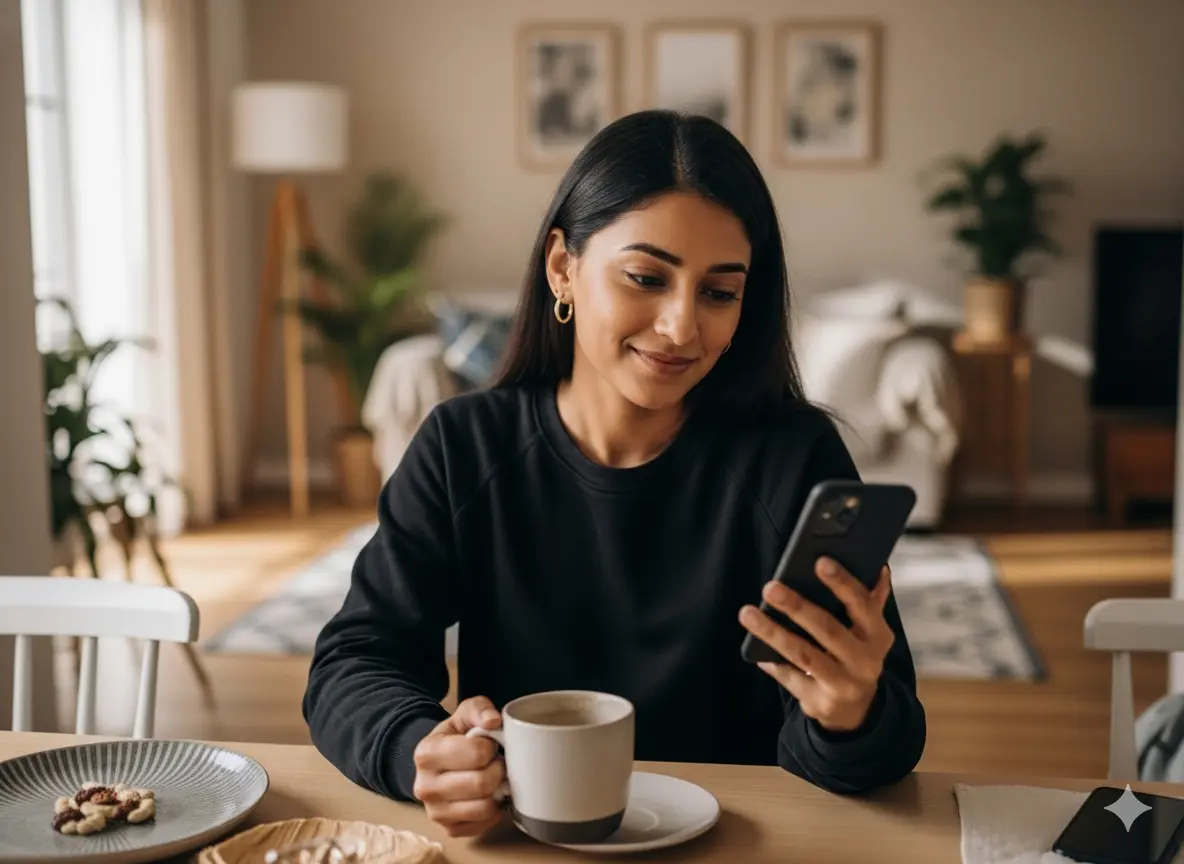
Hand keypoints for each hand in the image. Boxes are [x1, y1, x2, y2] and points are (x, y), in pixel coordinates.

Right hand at [412, 696, 506, 836]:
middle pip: (481, 783)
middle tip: (495, 762)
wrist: (437, 764)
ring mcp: (435, 812)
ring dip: (497, 791)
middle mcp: (425, 786)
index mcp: (426, 754)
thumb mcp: (463, 715)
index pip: (476, 753)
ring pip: (483, 807)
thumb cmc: (454, 738)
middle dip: (497, 770)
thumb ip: (479, 709)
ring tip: (493, 778)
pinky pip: (483, 825)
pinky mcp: (449, 829)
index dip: (490, 747)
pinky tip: (489, 796)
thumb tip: (493, 721)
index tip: (488, 745)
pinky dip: (493, 811)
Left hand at [740, 558, 894, 732]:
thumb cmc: (856, 655)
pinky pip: (791, 678)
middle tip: (770, 587)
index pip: (862, 604)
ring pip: (803, 655)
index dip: (842, 583)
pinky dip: (772, 663)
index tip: (820, 562)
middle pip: (827, 629)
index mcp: (877, 635)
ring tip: (748, 613)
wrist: (858, 709)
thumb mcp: (869, 630)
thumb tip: (878, 566)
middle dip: (797, 607)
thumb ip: (870, 599)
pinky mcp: (821, 703)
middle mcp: (865, 661)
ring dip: (773, 633)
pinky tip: (755, 648)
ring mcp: (844, 684)